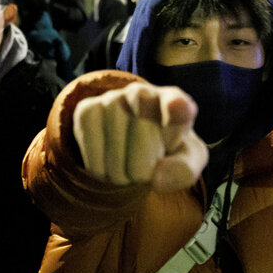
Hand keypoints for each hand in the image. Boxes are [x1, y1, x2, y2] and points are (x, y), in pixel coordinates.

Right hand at [72, 82, 208, 191]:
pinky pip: (92, 155)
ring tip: (129, 164)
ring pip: (116, 153)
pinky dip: (101, 170)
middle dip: (146, 167)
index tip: (176, 106)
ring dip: (123, 173)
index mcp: (177, 103)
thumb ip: (184, 171)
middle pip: (144, 140)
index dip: (176, 107)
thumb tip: (158, 179)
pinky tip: (110, 160)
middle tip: (147, 166)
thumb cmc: (166, 151)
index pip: (178, 105)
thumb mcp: (186, 162)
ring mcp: (112, 98)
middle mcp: (143, 93)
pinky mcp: (86, 110)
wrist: (132, 143)